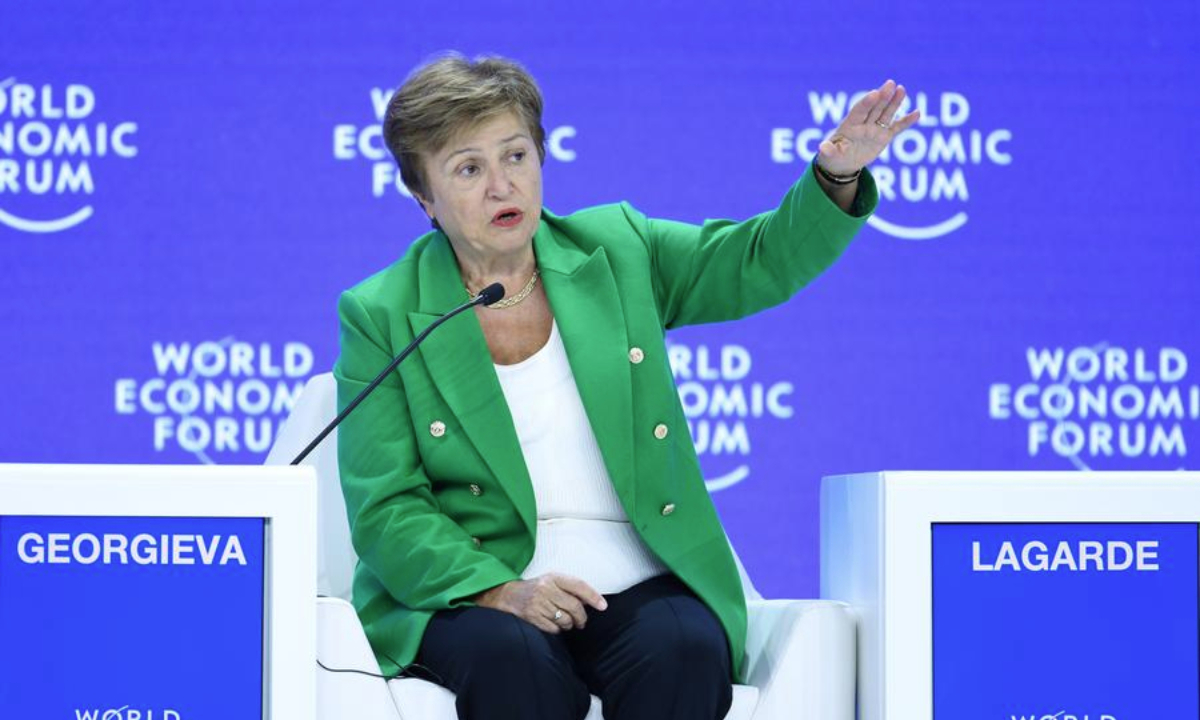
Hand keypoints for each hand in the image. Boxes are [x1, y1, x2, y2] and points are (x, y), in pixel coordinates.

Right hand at [474, 573, 607, 633]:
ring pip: (565, 620)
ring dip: (569, 624)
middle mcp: (546, 589)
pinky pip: (554, 629)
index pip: (579, 585)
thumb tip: (591, 601)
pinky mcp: (532, 617)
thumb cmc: (534, 589)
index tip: (603, 606)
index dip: (593, 596)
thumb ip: (569, 588)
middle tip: (581, 622)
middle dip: (581, 618)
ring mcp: (538, 603)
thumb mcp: (551, 581)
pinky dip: (557, 629)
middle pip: (574, 607)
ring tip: (565, 622)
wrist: (506, 595)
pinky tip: (553, 624)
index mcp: (553, 577)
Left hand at [817, 79, 920, 175]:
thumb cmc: (833, 156)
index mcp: (850, 125)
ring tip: (902, 90)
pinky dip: (906, 121)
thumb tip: (822, 148)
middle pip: (875, 108)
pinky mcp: (884, 136)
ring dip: (894, 102)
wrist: (843, 163)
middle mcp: (864, 124)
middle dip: (883, 97)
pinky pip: (897, 128)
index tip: (874, 93)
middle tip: (891, 84)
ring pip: (886, 113)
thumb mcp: (829, 155)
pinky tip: (917, 113)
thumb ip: (828, 150)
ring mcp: (875, 129)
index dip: (866, 102)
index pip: (859, 111)